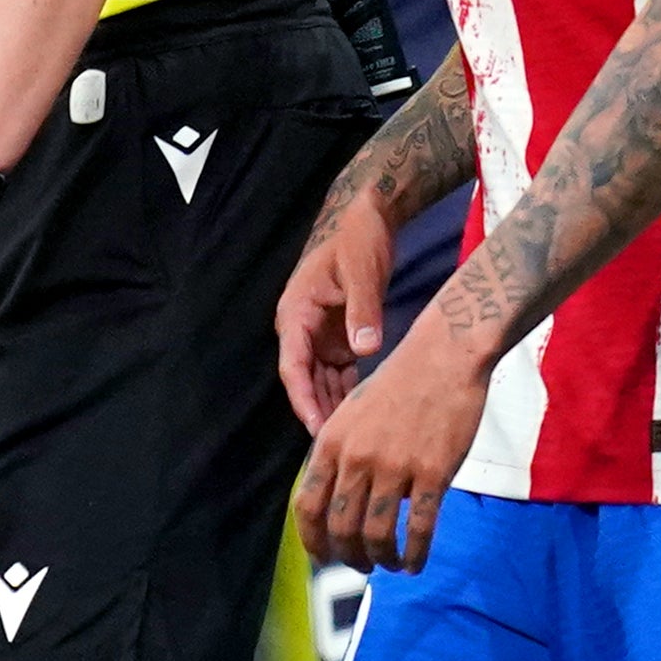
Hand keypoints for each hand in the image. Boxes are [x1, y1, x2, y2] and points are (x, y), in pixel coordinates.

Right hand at [275, 188, 398, 428]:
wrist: (367, 215)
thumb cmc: (358, 237)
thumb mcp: (362, 271)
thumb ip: (363, 311)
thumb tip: (365, 350)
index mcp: (296, 313)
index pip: (292, 365)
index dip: (302, 398)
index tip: (317, 427)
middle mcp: (302, 328)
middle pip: (305, 380)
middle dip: (318, 411)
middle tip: (338, 445)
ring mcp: (320, 333)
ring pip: (322, 379)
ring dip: (334, 404)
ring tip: (352, 436)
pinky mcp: (339, 334)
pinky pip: (340, 371)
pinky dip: (349, 390)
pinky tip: (364, 412)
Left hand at [294, 323, 492, 572]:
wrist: (443, 357)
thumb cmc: (399, 383)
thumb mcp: (351, 413)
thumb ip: (339, 454)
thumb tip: (335, 496)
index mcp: (331, 443)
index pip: (307, 506)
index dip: (312, 540)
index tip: (323, 557)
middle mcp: (356, 458)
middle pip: (341, 528)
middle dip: (348, 557)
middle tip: (361, 565)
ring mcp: (393, 467)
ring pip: (376, 534)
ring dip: (380, 558)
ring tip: (389, 564)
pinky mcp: (431, 472)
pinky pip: (418, 528)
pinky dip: (415, 554)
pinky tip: (415, 563)